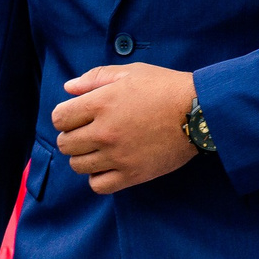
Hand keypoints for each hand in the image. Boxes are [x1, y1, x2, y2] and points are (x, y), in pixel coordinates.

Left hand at [53, 63, 197, 192]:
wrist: (199, 112)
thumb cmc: (165, 88)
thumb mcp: (130, 73)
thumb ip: (95, 78)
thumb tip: (68, 89)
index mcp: (101, 103)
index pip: (59, 118)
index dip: (65, 115)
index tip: (77, 115)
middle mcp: (104, 132)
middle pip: (65, 144)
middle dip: (72, 136)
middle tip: (88, 132)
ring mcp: (117, 156)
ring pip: (78, 166)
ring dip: (83, 157)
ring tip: (99, 149)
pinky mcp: (132, 174)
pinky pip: (98, 185)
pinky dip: (98, 178)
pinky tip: (108, 166)